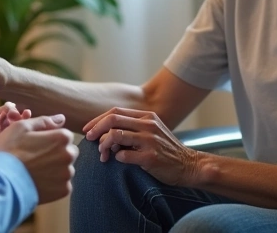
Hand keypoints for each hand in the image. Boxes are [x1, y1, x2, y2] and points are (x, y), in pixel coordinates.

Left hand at [0, 102, 31, 168]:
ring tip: (10, 126)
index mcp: (0, 128)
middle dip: (21, 124)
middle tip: (24, 117)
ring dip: (11, 134)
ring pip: (9, 143)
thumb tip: (13, 104)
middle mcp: (1, 139)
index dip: (21, 117)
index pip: (14, 122)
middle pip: (15, 133)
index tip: (26, 111)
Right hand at [0, 114, 78, 204]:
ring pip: (65, 170)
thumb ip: (44, 121)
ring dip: (55, 170)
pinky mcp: (63, 191)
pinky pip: (62, 185)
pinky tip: (38, 183)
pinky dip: (53, 185)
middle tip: (36, 160)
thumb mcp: (21, 127)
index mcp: (62, 137)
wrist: (1, 182)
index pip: (65, 136)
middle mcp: (69, 155)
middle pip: (68, 152)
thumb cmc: (9, 151)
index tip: (37, 146)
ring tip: (35, 173)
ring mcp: (67, 174)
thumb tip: (61, 119)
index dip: (50, 140)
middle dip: (57, 154)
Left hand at [83, 107, 199, 186]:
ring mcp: (150, 140)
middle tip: (88, 140)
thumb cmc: (165, 150)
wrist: (188, 165)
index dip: (97, 120)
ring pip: (115, 136)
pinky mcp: (150, 157)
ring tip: (103, 156)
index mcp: (147, 116)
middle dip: (96, 130)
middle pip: (112, 120)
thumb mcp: (151, 131)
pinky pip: (123, 155)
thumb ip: (132, 127)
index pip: (115, 111)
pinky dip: (117, 158)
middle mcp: (148, 124)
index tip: (87, 130)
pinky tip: (120, 161)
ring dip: (104, 146)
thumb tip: (105, 132)